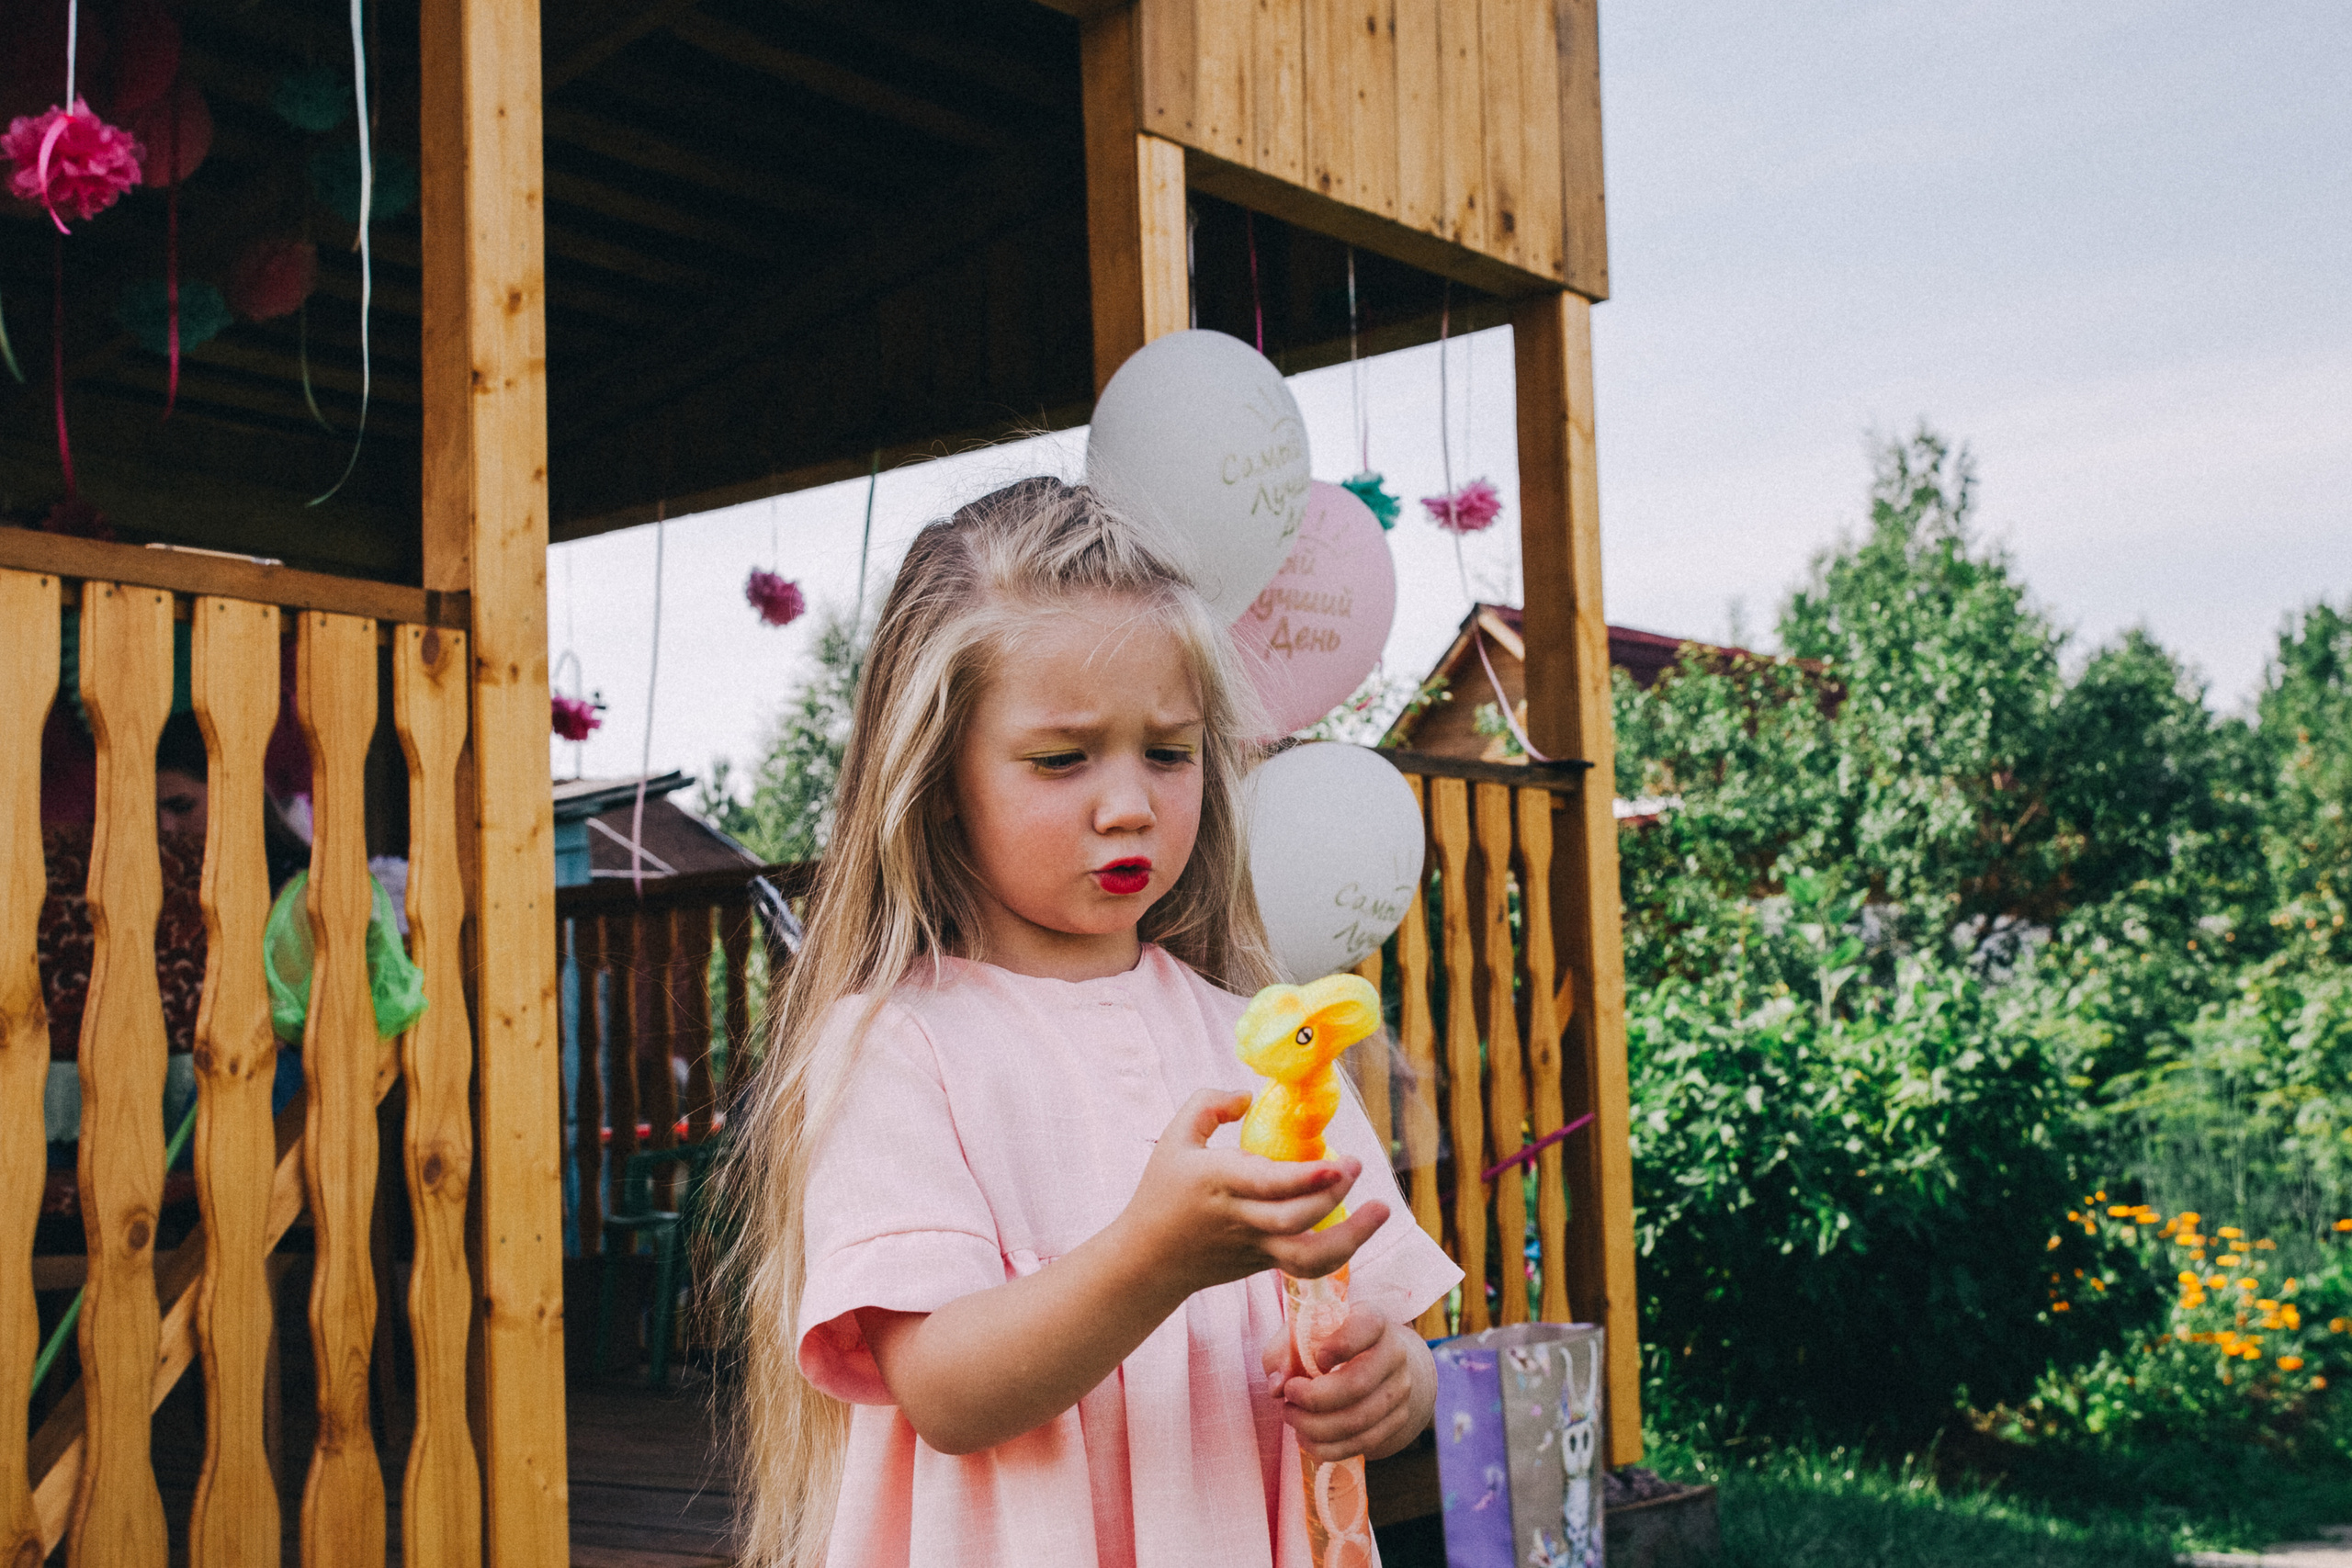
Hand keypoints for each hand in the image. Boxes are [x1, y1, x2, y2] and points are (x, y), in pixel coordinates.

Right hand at [1119, 1090, 1389, 1302]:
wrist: (1148, 1260)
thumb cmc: (1162, 1192)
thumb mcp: (1174, 1138)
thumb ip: (1207, 1105)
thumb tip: (1247, 1096)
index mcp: (1218, 1182)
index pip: (1268, 1184)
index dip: (1307, 1177)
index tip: (1338, 1162)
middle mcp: (1240, 1217)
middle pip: (1295, 1217)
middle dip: (1334, 1193)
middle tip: (1356, 1165)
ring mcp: (1256, 1246)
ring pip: (1309, 1255)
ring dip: (1351, 1236)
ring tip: (1380, 1210)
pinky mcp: (1264, 1264)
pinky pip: (1307, 1266)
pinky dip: (1339, 1252)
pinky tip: (1360, 1228)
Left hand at [1263, 1308, 1434, 1462]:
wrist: (1375, 1363)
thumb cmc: (1329, 1343)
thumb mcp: (1304, 1335)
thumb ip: (1285, 1353)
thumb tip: (1276, 1385)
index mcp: (1372, 1321)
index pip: (1367, 1326)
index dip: (1340, 1344)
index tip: (1316, 1358)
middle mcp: (1394, 1354)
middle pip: (1357, 1384)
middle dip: (1313, 1398)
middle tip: (1288, 1395)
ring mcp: (1399, 1390)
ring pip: (1357, 1421)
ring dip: (1314, 1426)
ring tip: (1292, 1416)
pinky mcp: (1396, 1421)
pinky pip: (1360, 1444)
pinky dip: (1326, 1447)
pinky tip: (1305, 1436)